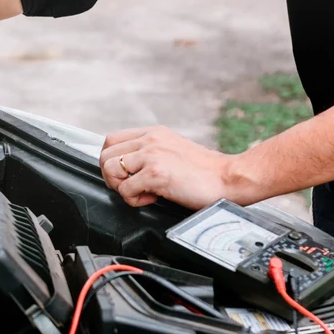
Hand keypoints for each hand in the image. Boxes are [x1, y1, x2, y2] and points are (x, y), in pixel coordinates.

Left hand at [99, 126, 239, 209]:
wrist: (229, 178)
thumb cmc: (205, 171)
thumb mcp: (173, 151)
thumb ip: (151, 153)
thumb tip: (128, 167)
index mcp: (153, 133)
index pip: (112, 140)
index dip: (112, 161)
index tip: (124, 175)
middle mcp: (150, 140)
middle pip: (105, 155)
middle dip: (112, 177)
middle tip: (130, 187)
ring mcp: (152, 155)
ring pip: (110, 170)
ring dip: (121, 188)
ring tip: (141, 192)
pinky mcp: (155, 173)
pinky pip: (125, 190)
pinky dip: (134, 200)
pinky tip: (152, 198)